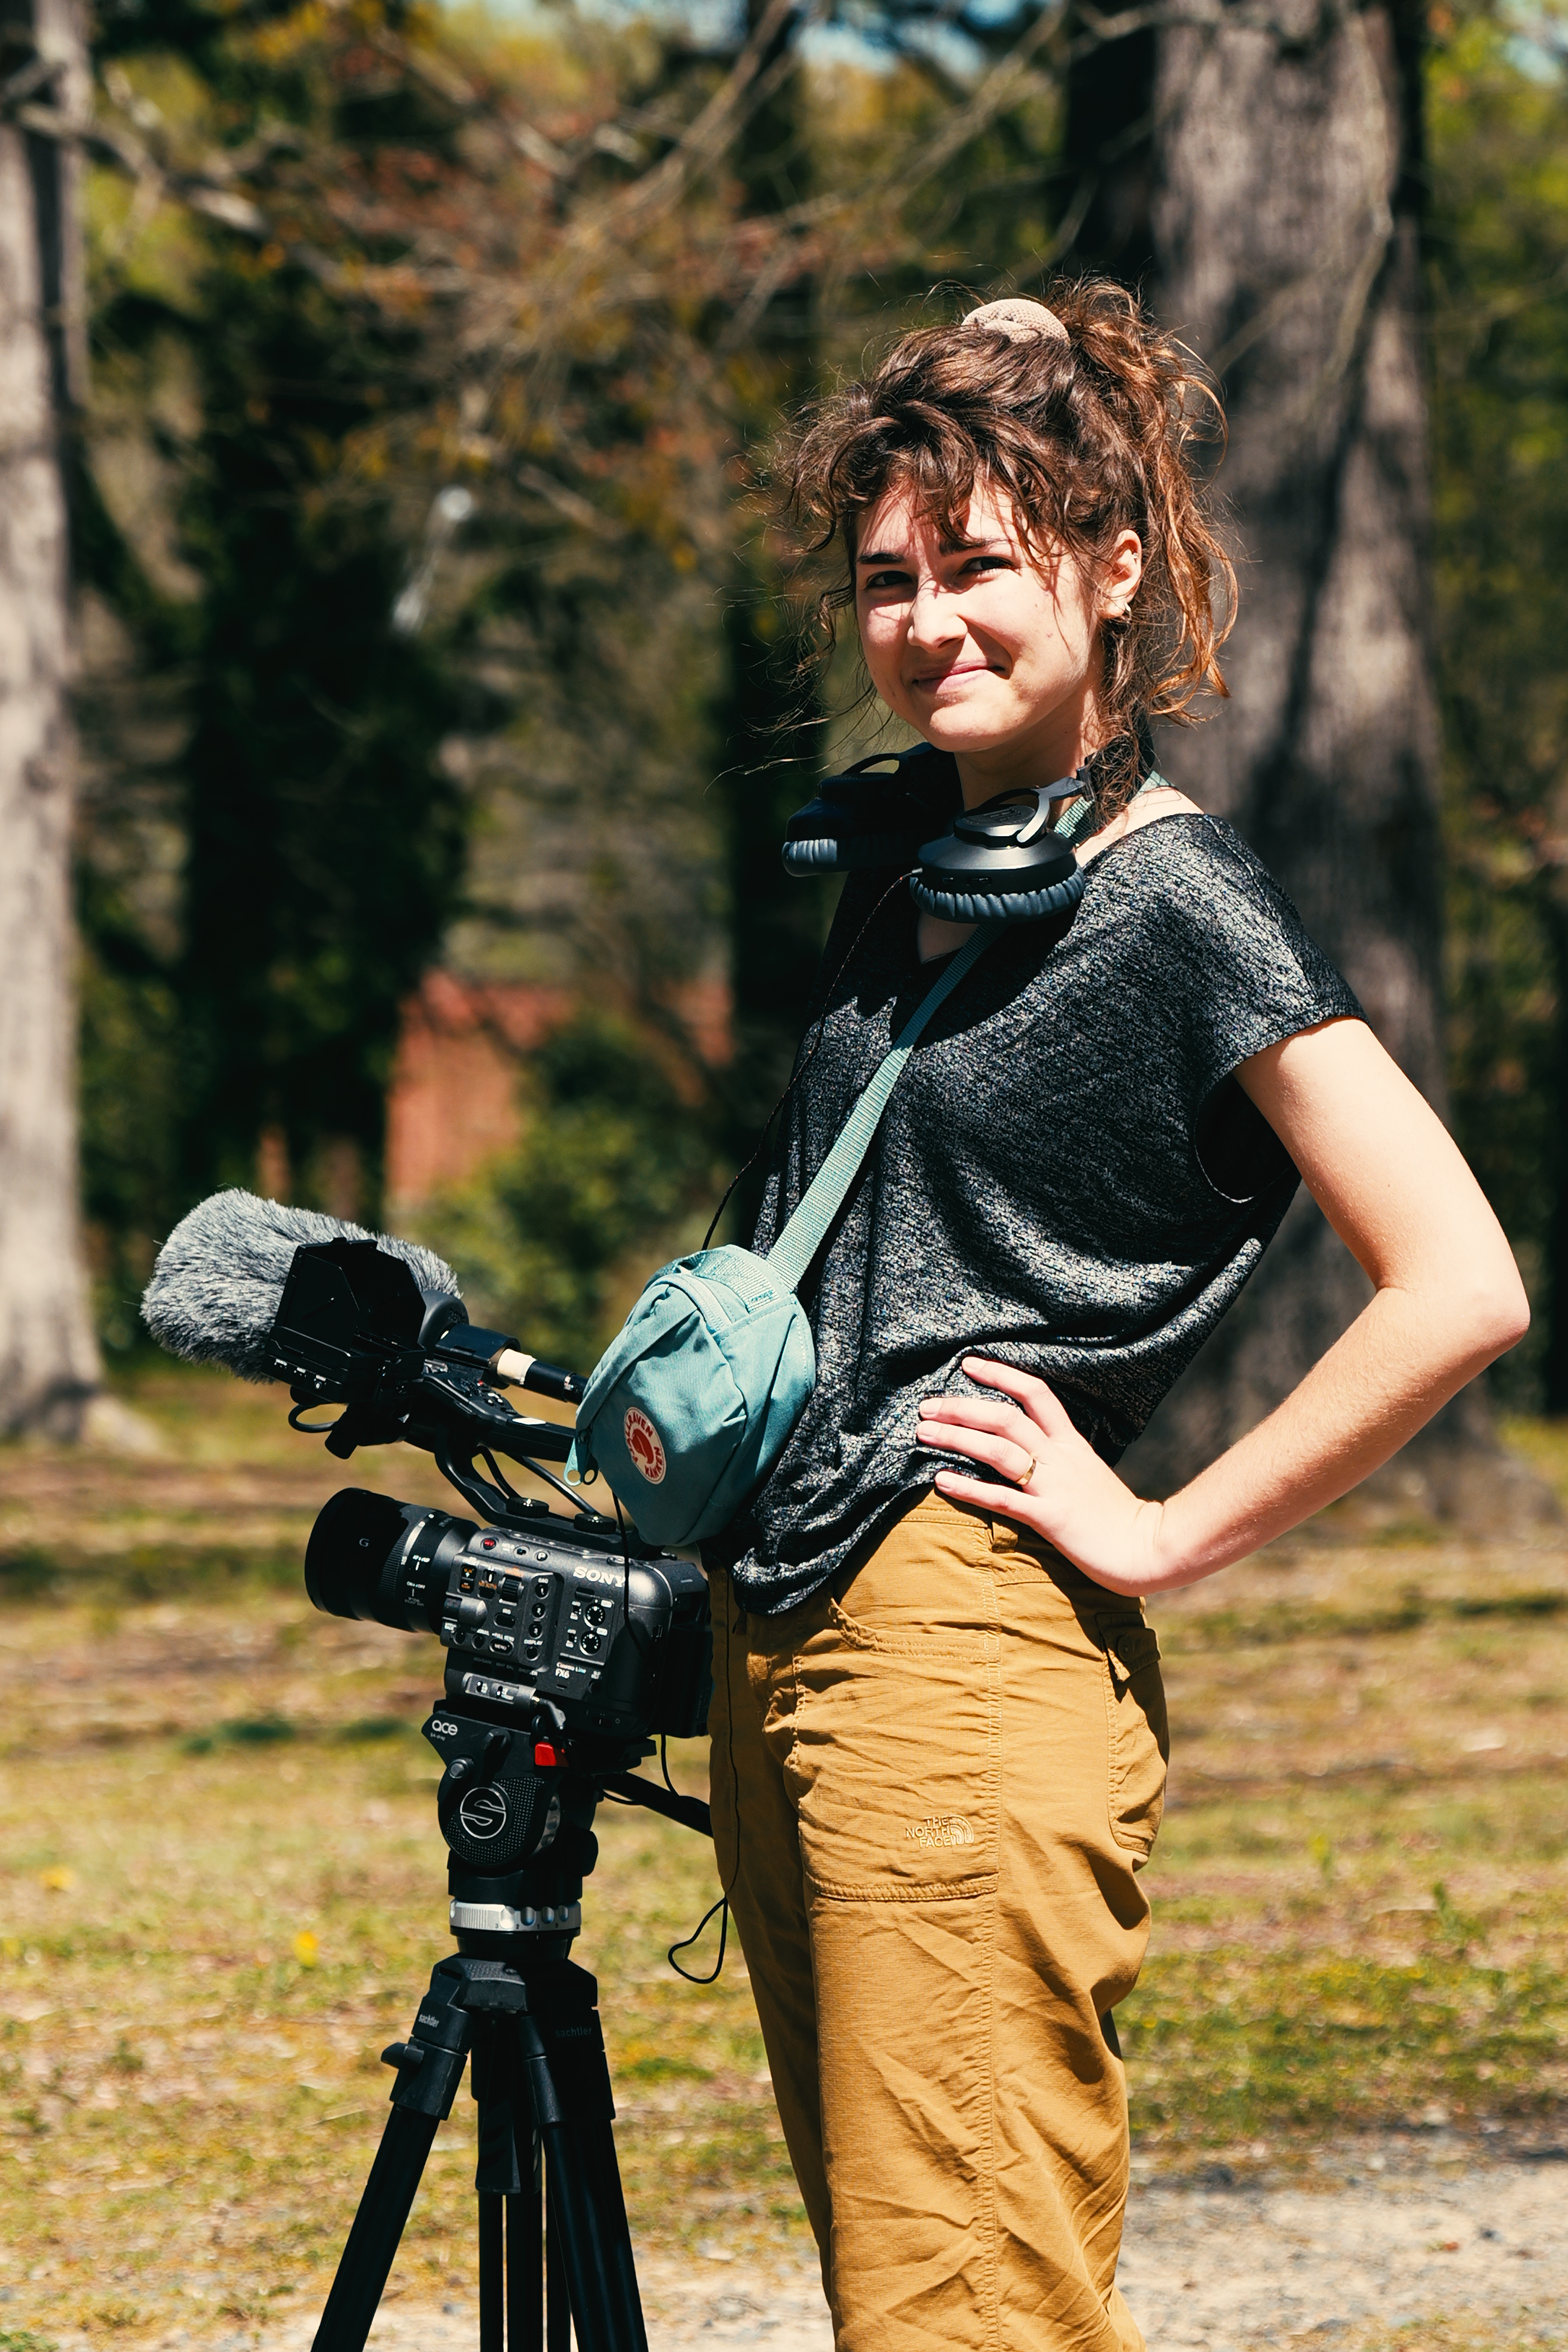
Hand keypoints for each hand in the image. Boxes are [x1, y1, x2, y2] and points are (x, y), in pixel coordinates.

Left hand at [915, 1357, 1170, 1596]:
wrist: (1148, 1550)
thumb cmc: (1117, 1517)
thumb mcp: (1089, 1475)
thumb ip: (1061, 1460)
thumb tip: (1029, 1451)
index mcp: (1072, 1443)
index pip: (1036, 1393)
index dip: (1001, 1374)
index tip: (968, 1364)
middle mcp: (1061, 1458)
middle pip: (1006, 1418)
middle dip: (962, 1407)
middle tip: (927, 1406)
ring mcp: (1055, 1487)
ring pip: (999, 1451)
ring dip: (956, 1439)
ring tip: (923, 1433)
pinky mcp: (1051, 1519)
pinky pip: (1003, 1499)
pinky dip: (969, 1488)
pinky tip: (941, 1481)